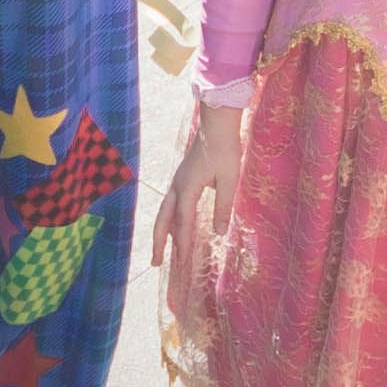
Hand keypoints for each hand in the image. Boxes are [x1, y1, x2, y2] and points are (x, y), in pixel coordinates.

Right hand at [149, 103, 245, 334]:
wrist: (217, 123)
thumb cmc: (225, 149)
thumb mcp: (229, 179)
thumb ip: (223, 206)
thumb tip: (218, 233)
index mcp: (188, 188)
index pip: (183, 222)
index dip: (181, 244)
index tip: (180, 264)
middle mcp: (178, 186)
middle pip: (163, 220)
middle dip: (159, 243)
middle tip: (156, 264)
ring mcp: (178, 181)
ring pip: (165, 212)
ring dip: (162, 233)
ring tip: (160, 252)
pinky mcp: (182, 178)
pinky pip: (171, 205)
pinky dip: (169, 221)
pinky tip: (175, 227)